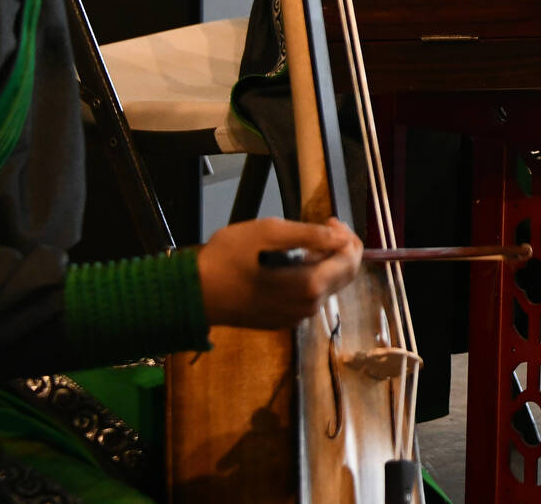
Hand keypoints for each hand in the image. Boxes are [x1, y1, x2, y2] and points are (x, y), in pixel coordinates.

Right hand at [194, 216, 360, 328]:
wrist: (191, 296)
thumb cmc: (224, 260)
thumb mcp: (265, 233)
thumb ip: (308, 234)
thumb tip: (340, 236)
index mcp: (307, 287)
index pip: (349, 261)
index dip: (347, 236)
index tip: (329, 219)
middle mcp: (307, 308)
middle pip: (344, 275)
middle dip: (340, 247)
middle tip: (323, 225)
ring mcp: (294, 318)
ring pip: (328, 286)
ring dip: (326, 261)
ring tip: (306, 242)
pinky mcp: (282, 321)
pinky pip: (310, 297)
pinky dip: (312, 276)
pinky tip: (294, 262)